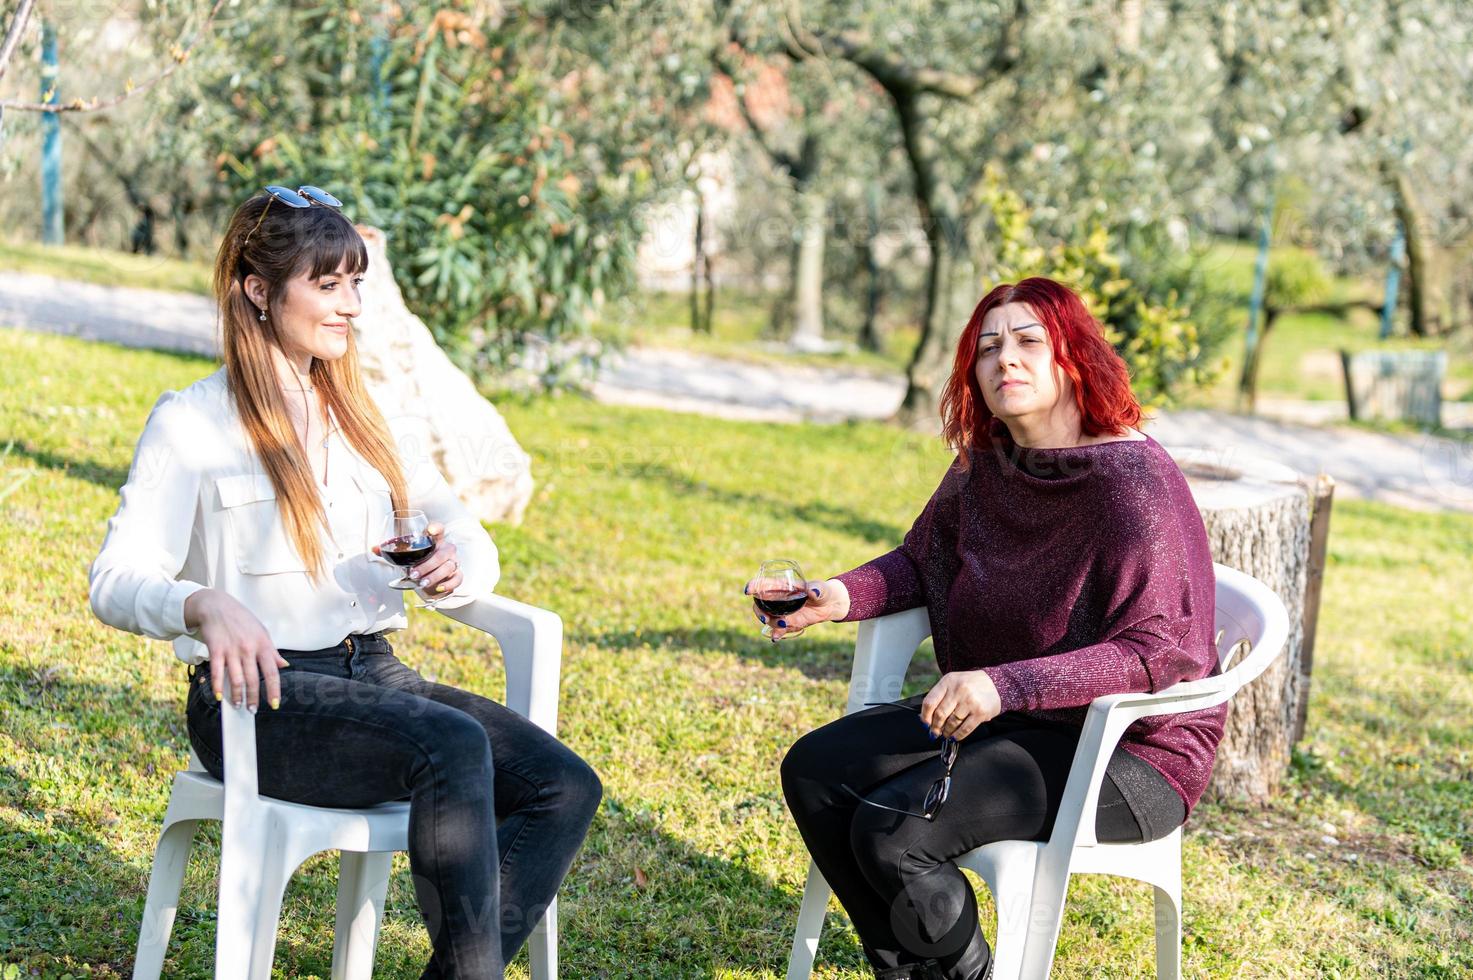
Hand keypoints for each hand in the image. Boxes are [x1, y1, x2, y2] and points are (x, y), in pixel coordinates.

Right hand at [184, 589, 289, 712]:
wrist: (217, 606)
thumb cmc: (242, 620)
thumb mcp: (262, 632)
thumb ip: (272, 652)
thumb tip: (284, 666)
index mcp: (263, 645)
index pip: (272, 672)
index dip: (274, 690)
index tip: (274, 704)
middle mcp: (249, 648)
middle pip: (253, 679)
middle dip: (253, 698)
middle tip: (252, 710)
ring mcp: (232, 649)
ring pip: (236, 679)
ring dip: (237, 695)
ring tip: (238, 705)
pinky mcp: (215, 650)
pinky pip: (217, 672)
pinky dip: (218, 686)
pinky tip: (220, 696)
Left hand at [374, 522, 461, 596]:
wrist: (431, 579)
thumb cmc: (419, 563)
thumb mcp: (406, 557)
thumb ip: (390, 551)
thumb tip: (373, 548)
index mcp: (435, 540)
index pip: (439, 529)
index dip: (436, 528)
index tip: (430, 530)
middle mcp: (447, 549)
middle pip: (443, 553)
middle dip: (428, 565)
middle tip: (413, 574)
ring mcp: (454, 562)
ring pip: (449, 567)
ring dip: (434, 576)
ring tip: (422, 583)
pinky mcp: (457, 575)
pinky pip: (457, 578)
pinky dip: (448, 585)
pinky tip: (438, 588)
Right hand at [742, 576, 850, 640]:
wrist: (829, 606)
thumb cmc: (823, 591)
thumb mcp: (821, 589)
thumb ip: (817, 588)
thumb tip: (813, 591)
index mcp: (783, 587)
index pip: (764, 584)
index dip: (754, 586)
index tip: (748, 590)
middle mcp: (779, 600)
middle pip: (760, 604)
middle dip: (759, 611)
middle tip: (765, 617)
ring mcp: (782, 612)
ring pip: (768, 618)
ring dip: (771, 622)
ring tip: (784, 624)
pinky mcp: (788, 623)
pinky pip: (777, 630)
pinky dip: (775, 634)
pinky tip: (776, 638)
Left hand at [920, 670, 1001, 740]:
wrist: (995, 684)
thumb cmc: (970, 684)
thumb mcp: (952, 682)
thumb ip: (939, 696)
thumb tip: (925, 717)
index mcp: (948, 681)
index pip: (930, 702)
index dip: (925, 716)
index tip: (925, 723)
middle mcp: (958, 690)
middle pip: (940, 714)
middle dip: (935, 727)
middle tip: (934, 732)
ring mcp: (970, 701)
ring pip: (952, 723)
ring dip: (946, 732)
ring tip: (946, 733)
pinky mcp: (980, 712)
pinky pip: (965, 729)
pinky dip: (958, 735)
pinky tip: (955, 736)